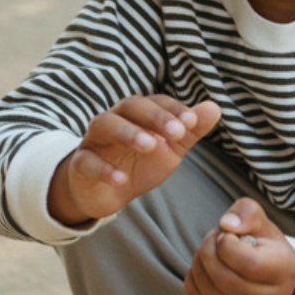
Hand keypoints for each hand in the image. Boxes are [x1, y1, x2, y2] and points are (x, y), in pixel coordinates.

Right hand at [48, 95, 220, 224]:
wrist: (106, 193)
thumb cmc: (140, 163)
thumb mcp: (171, 148)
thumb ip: (191, 130)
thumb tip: (214, 107)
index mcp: (138, 114)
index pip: (155, 101)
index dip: (173, 109)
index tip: (192, 122)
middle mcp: (115, 120)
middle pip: (130, 106)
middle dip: (154, 116)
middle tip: (177, 132)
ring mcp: (95, 140)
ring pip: (104, 125)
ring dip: (127, 133)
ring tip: (149, 145)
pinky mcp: (80, 164)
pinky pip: (86, 161)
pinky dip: (103, 168)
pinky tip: (121, 179)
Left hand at [184, 198, 294, 294]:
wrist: (274, 281)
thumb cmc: (266, 248)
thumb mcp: (264, 225)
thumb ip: (248, 213)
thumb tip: (227, 224)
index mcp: (282, 271)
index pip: (249, 265)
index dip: (228, 246)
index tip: (227, 234)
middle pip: (225, 281)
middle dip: (208, 253)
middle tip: (212, 239)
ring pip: (210, 292)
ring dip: (198, 265)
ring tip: (207, 251)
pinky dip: (192, 282)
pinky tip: (202, 268)